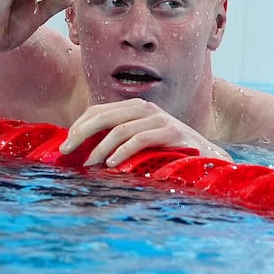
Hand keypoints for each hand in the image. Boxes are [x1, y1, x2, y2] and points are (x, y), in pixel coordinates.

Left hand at [60, 99, 232, 164]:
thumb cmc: (168, 153)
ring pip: (120, 129)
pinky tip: (112, 164)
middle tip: (66, 150)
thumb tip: (83, 152)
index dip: (79, 125)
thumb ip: (117, 141)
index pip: (98, 110)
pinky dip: (123, 151)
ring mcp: (160, 119)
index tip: (65, 143)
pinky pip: (140, 139)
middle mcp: (146, 109)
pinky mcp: (171, 132)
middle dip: (81, 133)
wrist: (208, 158)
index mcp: (134, 109)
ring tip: (89, 163)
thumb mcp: (140, 143)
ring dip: (100, 148)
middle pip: (104, 116)